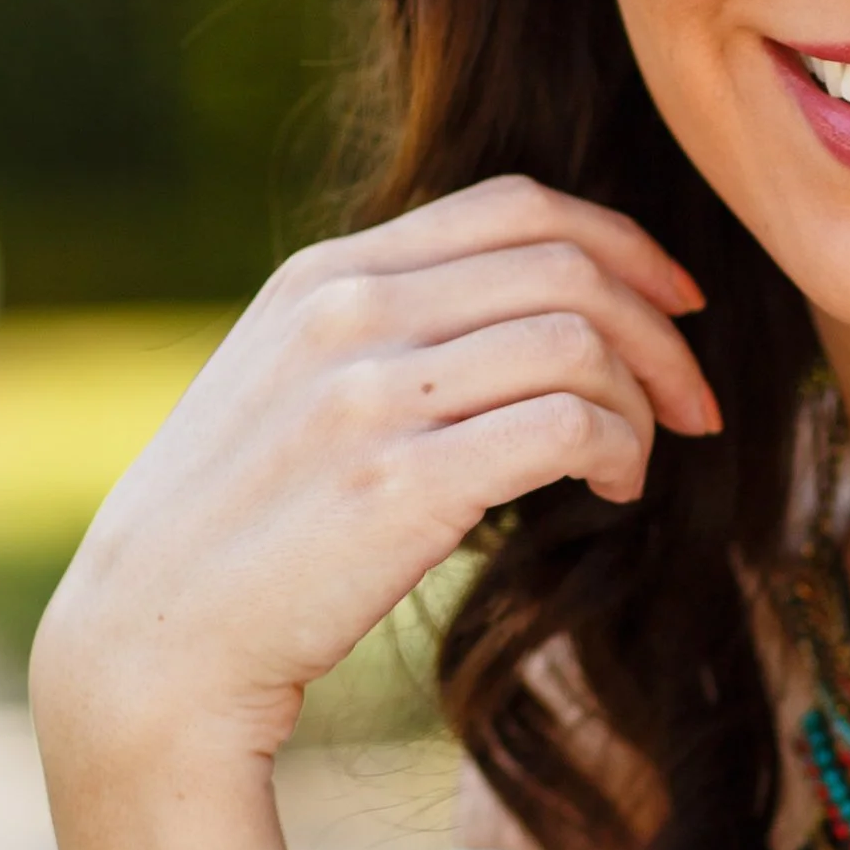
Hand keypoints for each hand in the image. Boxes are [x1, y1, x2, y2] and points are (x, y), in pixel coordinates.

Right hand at [31, 178, 720, 773]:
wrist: (154, 642)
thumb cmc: (240, 531)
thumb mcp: (289, 386)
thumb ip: (383, 330)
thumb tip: (518, 315)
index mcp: (324, 276)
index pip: (517, 207)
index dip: (625, 244)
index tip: (679, 304)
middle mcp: (347, 313)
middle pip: (567, 266)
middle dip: (662, 330)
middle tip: (695, 403)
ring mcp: (370, 395)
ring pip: (579, 340)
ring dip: (644, 401)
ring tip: (636, 462)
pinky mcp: (402, 483)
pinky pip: (568, 424)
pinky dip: (618, 450)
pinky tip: (610, 491)